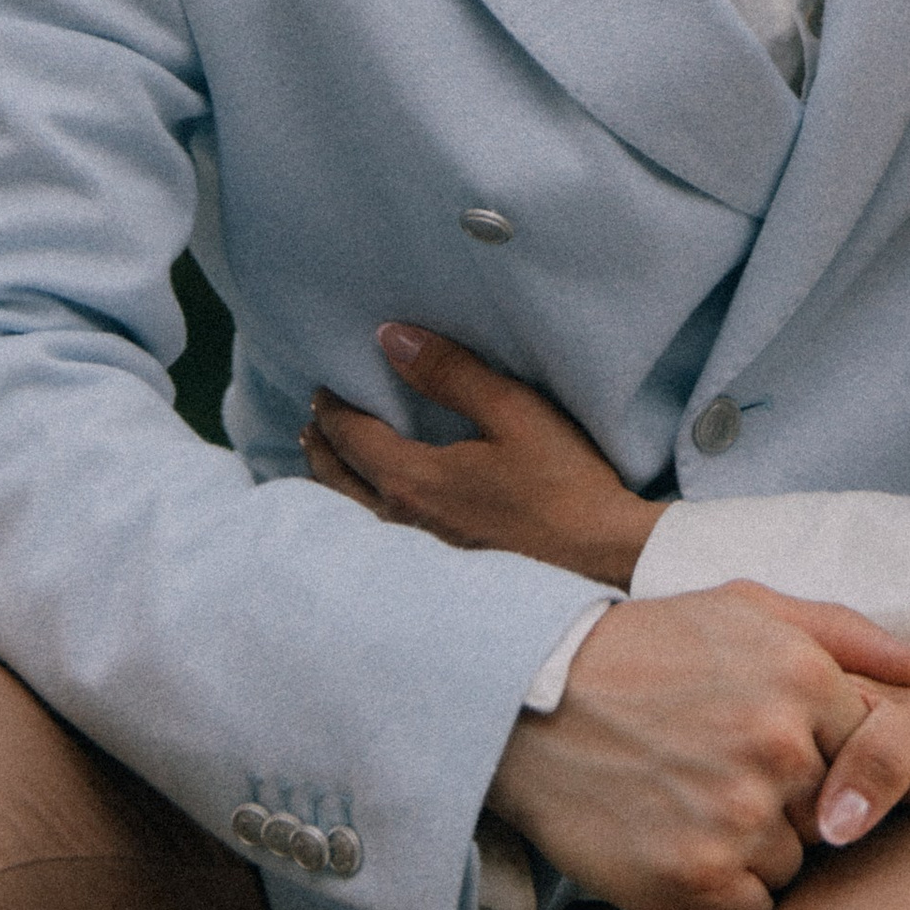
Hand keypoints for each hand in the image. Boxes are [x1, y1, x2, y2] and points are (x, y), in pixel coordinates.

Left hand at [304, 327, 658, 583]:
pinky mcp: (439, 571)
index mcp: (414, 479)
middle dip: (324, 446)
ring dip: (333, 483)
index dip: (335, 410)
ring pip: (353, 515)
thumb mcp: (512, 411)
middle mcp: (403, 521)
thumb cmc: (562, 482)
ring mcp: (419, 553)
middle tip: (313, 422)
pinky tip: (367, 515)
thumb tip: (391, 338)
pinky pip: (375, 537)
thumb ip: (451, 372)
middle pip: (342, 481)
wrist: (597, 557)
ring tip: (325, 464)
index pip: (354, 438)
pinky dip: (355, 514)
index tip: (323, 387)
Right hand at [490, 582, 909, 909]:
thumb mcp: (745, 608)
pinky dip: (721, 896)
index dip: (822, 757)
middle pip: (833, 814)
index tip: (772, 750)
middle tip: (726, 781)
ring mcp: (737, 812)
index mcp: (802, 675)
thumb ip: (846, 634)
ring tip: (696, 809)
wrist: (531, 700)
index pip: (863, 747)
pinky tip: (680, 849)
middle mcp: (779, 744)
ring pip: (792, 868)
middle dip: (792, 808)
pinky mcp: (694, 874)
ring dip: (755, 854)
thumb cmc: (645, 647)